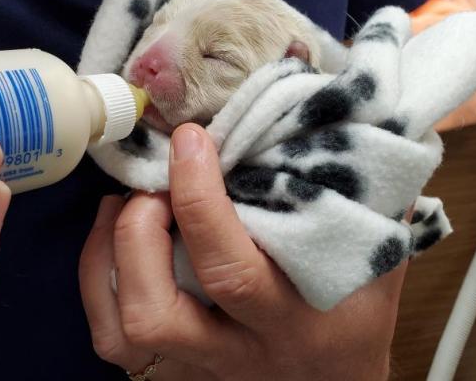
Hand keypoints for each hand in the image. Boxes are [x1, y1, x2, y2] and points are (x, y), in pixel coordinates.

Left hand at [80, 124, 407, 380]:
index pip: (230, 270)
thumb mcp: (378, 260)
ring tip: (125, 201)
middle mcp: (236, 352)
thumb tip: (362, 120)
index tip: (192, 141)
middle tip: (156, 180)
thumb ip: (371, 199)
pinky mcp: (170, 369)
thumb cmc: (356, 316)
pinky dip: (98, 277)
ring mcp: (196, 367)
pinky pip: (112, 337)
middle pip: (157, 311)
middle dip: (141, 230)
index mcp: (290, 323)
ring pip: (124, 332)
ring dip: (108, 254)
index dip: (199, 201)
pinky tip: (113, 233)